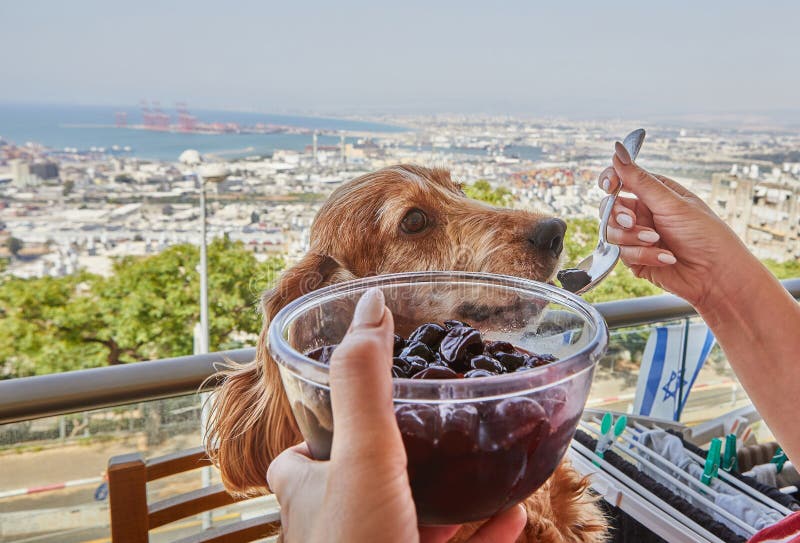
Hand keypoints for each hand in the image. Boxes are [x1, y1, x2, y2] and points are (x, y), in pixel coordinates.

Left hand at [267, 288, 526, 542]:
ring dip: (449, 492)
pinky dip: (483, 534)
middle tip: (428, 426)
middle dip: (397, 456)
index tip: (349, 398)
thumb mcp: (362, 457)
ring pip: (414, 520)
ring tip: (479, 459)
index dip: (318, 426)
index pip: (298, 455)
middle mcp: (341, 529)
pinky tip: (512, 515)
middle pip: (362, 484)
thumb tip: (368, 304)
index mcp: (314, 495)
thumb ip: (364, 381)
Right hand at [597, 141, 759, 308]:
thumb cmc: (705, 234)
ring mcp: (637, 236)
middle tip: (632, 221)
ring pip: (611, 232)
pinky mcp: (636, 258)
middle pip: (609, 208)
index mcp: (654, 193)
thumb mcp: (671, 203)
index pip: (620, 179)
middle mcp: (643, 213)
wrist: (716, 275)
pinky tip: (665, 258)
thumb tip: (617, 150)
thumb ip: (639, 179)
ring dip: (633, 238)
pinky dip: (642, 255)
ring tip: (657, 242)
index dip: (610, 181)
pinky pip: (621, 253)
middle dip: (619, 216)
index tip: (609, 186)